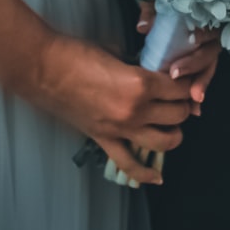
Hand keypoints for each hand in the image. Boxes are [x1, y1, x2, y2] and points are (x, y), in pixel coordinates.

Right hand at [33, 33, 193, 185]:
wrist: (42, 69)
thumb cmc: (76, 54)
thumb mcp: (115, 53)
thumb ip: (137, 66)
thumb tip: (150, 71)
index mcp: (140, 83)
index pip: (179, 89)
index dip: (187, 84)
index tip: (186, 81)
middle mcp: (135, 110)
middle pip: (177, 115)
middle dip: (184, 106)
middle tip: (181, 99)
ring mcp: (120, 129)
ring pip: (164, 142)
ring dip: (174, 134)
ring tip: (173, 126)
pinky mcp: (104, 140)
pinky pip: (129, 164)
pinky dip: (145, 173)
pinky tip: (157, 176)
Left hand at [137, 1, 221, 114]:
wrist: (161, 4)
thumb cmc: (161, 3)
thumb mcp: (155, 2)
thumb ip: (151, 12)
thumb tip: (143, 27)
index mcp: (201, 17)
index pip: (206, 29)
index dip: (199, 40)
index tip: (185, 52)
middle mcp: (209, 35)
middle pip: (209, 54)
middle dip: (195, 69)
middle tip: (178, 79)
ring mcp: (205, 50)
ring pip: (208, 69)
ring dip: (201, 85)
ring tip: (194, 104)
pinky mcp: (199, 64)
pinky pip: (202, 78)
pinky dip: (198, 92)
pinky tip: (195, 109)